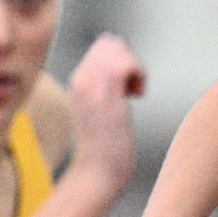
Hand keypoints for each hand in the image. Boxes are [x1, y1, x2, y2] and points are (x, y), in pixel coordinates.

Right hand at [65, 35, 145, 197]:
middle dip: (129, 60)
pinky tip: (137, 95)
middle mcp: (80, 79)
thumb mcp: (100, 112)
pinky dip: (139, 75)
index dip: (121, 60)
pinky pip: (126, 62)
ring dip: (135, 68)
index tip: (126, 84)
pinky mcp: (105, 94)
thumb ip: (107, 89)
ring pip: (118, 49)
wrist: (96, 173)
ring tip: (134, 91)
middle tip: (132, 87)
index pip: (101, 47)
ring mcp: (91, 85)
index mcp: (78, 82)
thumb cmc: (104, 150)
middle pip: (110, 43)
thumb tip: (124, 71)